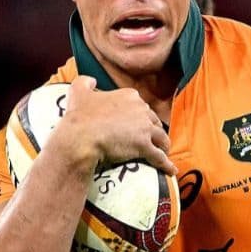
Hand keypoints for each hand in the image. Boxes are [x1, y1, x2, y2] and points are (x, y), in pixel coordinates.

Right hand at [55, 75, 175, 174]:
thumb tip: (91, 81)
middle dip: (154, 130)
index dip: (141, 116)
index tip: (138, 124)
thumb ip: (86, 82)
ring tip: (163, 152)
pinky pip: (160, 157)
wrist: (81, 137)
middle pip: (154, 121)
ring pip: (161, 137)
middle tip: (152, 139)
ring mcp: (145, 128)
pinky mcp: (144, 146)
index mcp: (129, 96)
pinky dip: (166, 165)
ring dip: (163, 145)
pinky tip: (171, 170)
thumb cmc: (79, 116)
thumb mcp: (78, 91)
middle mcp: (141, 109)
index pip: (142, 106)